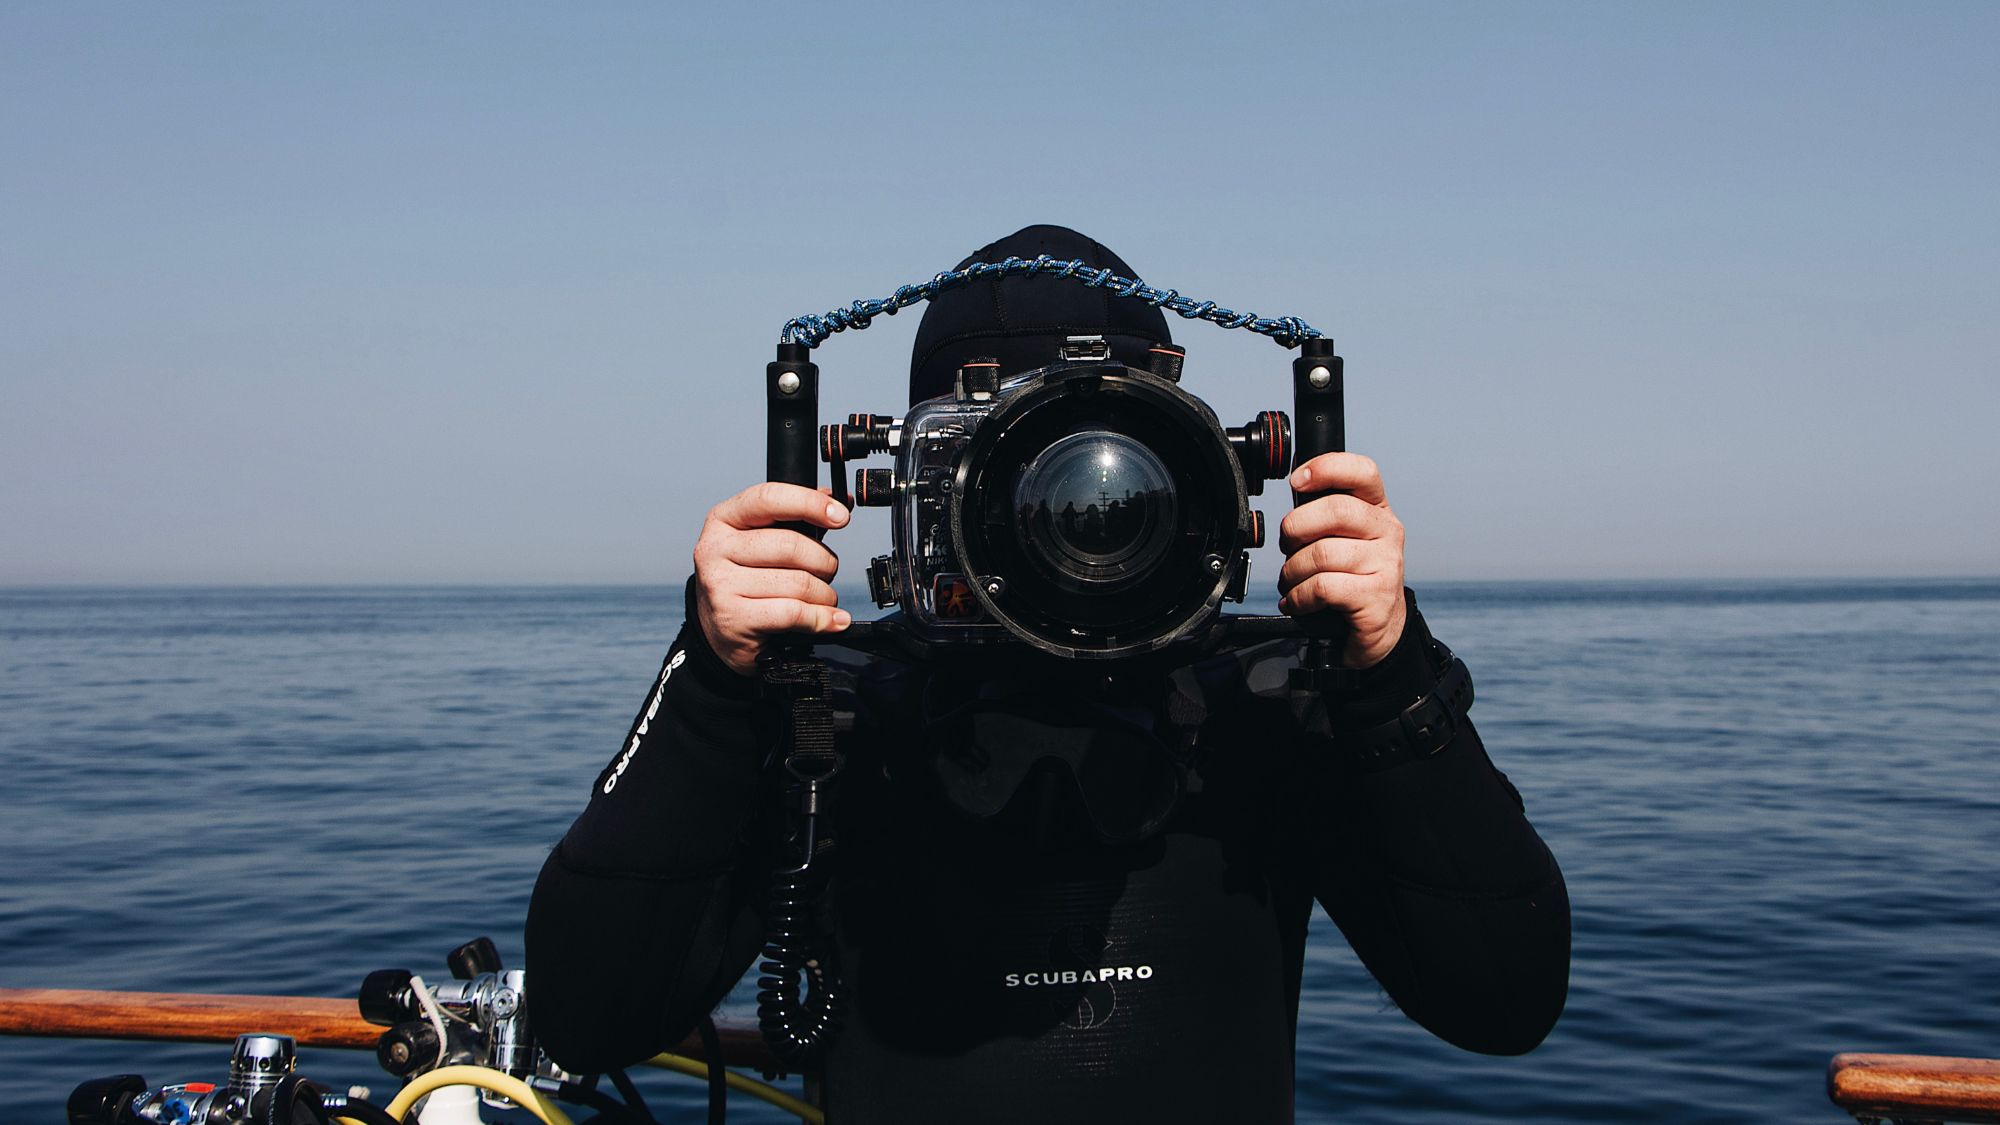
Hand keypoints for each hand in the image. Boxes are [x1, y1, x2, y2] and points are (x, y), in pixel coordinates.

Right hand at [693, 482, 850, 675]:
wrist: (720, 634)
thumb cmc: (747, 581)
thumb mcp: (762, 542)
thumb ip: (798, 518)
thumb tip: (840, 501)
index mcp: (722, 520)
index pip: (769, 498)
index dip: (810, 503)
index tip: (840, 516)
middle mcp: (715, 548)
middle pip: (791, 546)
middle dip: (824, 561)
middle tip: (827, 571)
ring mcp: (721, 585)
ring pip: (798, 583)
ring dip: (824, 594)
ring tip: (822, 598)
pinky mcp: (734, 619)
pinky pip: (793, 612)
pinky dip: (821, 618)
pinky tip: (831, 619)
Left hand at [1277, 453, 1407, 668]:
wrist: (1380, 631)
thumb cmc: (1353, 579)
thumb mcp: (1344, 539)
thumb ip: (1324, 515)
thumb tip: (1296, 489)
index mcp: (1377, 510)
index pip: (1363, 472)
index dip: (1327, 468)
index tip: (1297, 481)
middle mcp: (1388, 532)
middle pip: (1335, 511)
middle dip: (1296, 528)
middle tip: (1288, 546)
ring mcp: (1387, 565)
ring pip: (1322, 553)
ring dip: (1292, 571)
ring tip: (1291, 582)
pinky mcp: (1377, 597)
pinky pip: (1323, 587)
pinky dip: (1299, 596)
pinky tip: (1297, 601)